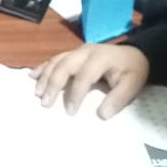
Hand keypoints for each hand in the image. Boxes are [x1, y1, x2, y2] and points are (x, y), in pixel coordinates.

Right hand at [29, 43, 148, 117]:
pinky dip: (43, 67)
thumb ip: (118, 99)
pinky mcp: (73, 53)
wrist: (135, 54)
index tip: (70, 112)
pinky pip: (55, 59)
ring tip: (37, 93)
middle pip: (64, 65)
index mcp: (101, 58)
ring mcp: (78, 51)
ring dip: (45, 76)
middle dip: (53, 84)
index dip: (76, 93)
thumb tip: (102, 115)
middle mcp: (86, 51)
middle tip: (45, 103)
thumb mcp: (132, 85)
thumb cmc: (132, 71)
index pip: (84, 76)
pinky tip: (32, 75)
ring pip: (57, 61)